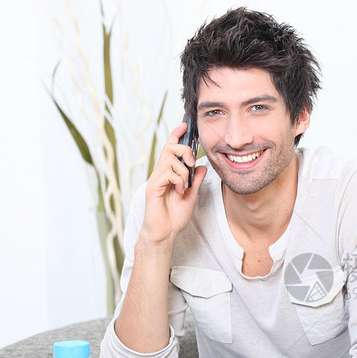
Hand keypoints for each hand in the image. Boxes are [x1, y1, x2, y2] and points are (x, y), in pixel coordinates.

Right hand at [140, 122, 206, 246]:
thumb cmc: (174, 216)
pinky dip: (178, 180)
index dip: (177, 135)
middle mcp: (161, 173)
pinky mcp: (153, 186)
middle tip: (192, 162)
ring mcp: (156, 179)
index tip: (185, 125)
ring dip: (183, 171)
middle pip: (169, 148)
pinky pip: (167, 173)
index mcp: (170, 173)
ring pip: (170, 159)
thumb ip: (196, 180)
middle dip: (184, 150)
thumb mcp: (191, 195)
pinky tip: (180, 191)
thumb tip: (203, 167)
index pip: (171, 149)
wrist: (165, 232)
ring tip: (185, 186)